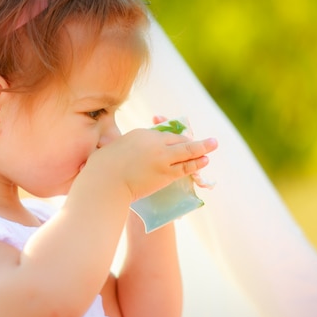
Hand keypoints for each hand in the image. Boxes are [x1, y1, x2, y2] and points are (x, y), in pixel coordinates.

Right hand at [84, 124, 217, 201]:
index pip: (165, 134)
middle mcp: (154, 142)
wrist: (105, 181)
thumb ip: (124, 147)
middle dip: (193, 142)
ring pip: (187, 151)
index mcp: (141, 134)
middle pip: (179, 139)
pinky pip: (185, 167)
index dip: (176, 138)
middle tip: (208, 142)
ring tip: (213, 145)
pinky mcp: (165, 174)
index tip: (182, 140)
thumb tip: (122, 149)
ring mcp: (162, 157)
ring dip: (202, 148)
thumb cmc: (102, 167)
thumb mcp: (113, 148)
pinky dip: (196, 163)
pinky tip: (205, 160)